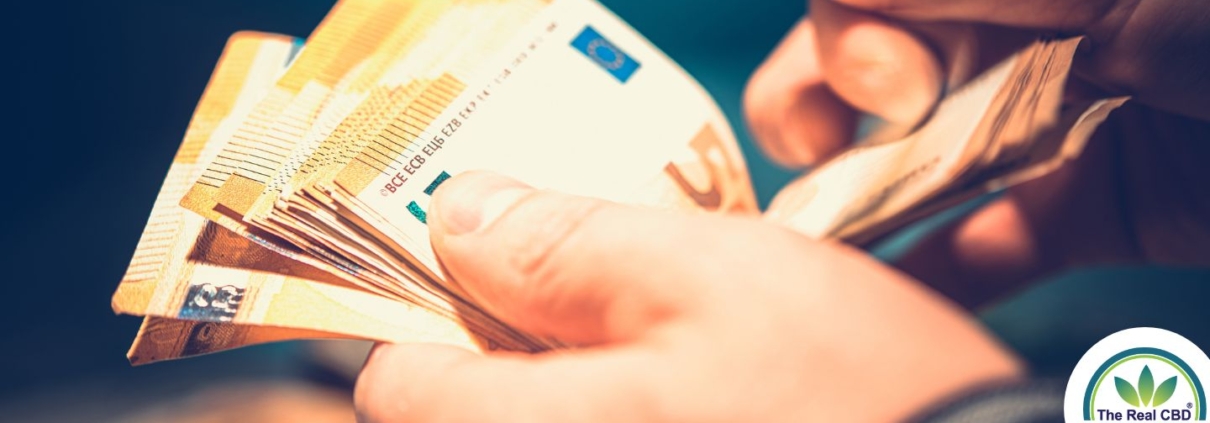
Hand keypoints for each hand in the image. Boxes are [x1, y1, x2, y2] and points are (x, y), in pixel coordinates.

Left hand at [355, 172, 1020, 421]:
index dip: (427, 306)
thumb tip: (455, 212)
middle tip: (583, 290)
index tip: (480, 264)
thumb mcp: (706, 279)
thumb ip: (563, 249)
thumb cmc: (849, 392)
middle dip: (501, 339)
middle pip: (459, 415)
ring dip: (568, 372)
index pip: (397, 384)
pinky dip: (619, 403)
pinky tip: (686, 383)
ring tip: (649, 337)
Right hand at [745, 0, 1209, 307]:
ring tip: (813, 237)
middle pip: (869, 57)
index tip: (890, 81)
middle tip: (828, 138)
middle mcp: (1018, 24)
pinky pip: (986, 238)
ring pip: (915, 147)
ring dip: (852, 193)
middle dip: (817, 96)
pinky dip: (932, 272)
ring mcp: (1049, 114)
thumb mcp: (1126, 0)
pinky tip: (880, 297)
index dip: (847, 32)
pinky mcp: (1085, 202)